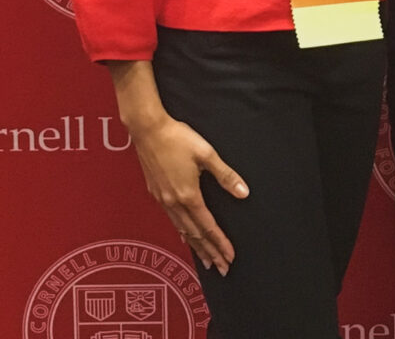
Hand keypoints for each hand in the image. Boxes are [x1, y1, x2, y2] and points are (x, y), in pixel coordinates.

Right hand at [130, 113, 249, 274]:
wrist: (148, 130)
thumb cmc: (178, 138)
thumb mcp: (207, 154)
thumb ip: (225, 175)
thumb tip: (244, 193)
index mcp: (188, 195)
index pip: (208, 226)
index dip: (220, 243)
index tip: (229, 257)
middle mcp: (174, 203)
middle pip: (194, 234)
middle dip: (209, 252)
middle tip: (222, 268)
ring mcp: (163, 199)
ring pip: (182, 230)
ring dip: (196, 245)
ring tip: (206, 259)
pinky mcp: (156, 193)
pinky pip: (172, 220)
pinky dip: (182, 232)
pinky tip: (184, 235)